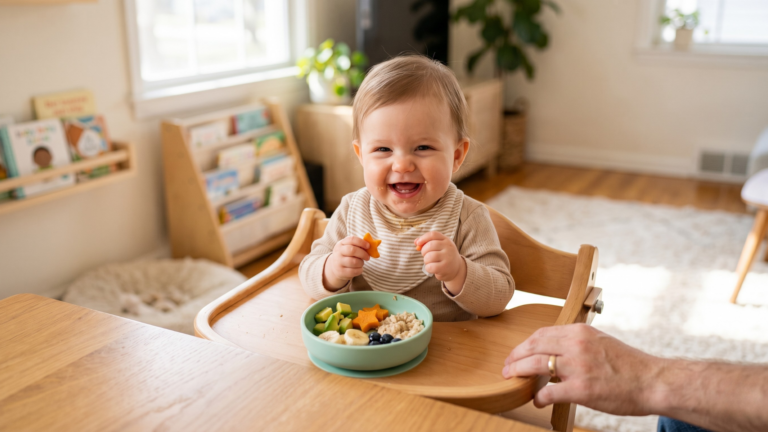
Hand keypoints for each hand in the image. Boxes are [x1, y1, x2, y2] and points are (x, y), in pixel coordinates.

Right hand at [323, 236, 370, 289]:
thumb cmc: (347, 256)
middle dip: (363, 253)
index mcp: (341, 244)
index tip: (368, 246)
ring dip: (361, 263)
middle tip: (367, 257)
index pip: (351, 239)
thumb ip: (359, 246)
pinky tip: (359, 269)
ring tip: (361, 263)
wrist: (335, 268)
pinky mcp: (340, 272)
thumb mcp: (349, 248)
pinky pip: (353, 271)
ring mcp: (338, 262)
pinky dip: (359, 270)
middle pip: (352, 250)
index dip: (361, 242)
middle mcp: (338, 252)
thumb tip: (374, 245)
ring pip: (353, 262)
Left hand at [415, 231, 466, 294]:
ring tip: (430, 262)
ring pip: (429, 256)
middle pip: (430, 245)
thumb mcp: (439, 246)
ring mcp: (448, 257)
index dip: (423, 238)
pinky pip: (430, 267)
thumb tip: (416, 242)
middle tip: (426, 255)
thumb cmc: (444, 256)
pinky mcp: (445, 267)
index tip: (417, 243)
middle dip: (424, 251)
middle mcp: (448, 247)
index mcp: (446, 240)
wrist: (457, 269)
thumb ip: (428, 242)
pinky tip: (432, 268)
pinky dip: (428, 268)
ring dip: (426, 260)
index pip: (433, 234)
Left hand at [502, 324, 663, 415]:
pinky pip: (550, 392)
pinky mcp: (582, 389)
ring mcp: (578, 367)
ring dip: (519, 372)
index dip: (524, 344)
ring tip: (511, 379)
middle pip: (533, 346)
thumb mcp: (600, 342)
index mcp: (580, 332)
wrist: (654, 381)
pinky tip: (536, 400)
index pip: (541, 334)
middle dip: (515, 357)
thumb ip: (577, 343)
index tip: (516, 353)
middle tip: (506, 367)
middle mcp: (576, 345)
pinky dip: (538, 396)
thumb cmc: (629, 365)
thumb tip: (555, 349)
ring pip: (536, 365)